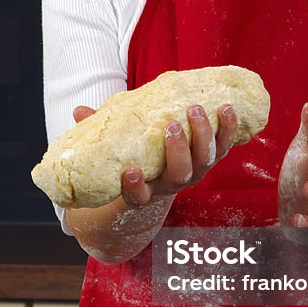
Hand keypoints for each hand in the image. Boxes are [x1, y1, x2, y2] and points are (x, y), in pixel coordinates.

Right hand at [72, 102, 237, 208]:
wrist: (158, 176)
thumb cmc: (130, 160)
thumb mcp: (110, 150)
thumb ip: (94, 132)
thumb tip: (79, 111)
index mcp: (143, 189)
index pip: (137, 197)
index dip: (134, 188)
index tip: (130, 172)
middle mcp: (170, 184)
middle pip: (179, 175)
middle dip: (177, 150)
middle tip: (171, 126)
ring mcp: (193, 172)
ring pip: (204, 161)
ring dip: (203, 135)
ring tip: (196, 109)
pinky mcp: (210, 158)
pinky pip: (223, 147)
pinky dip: (227, 129)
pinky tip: (228, 108)